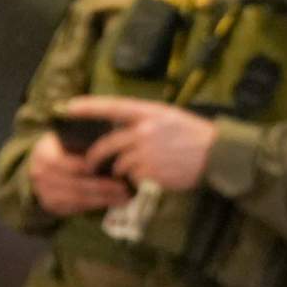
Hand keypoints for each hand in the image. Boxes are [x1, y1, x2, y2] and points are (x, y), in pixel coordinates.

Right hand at [28, 128, 132, 216]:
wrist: (47, 164)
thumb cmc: (68, 148)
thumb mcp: (72, 139)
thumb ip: (88, 142)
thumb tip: (116, 146)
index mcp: (44, 153)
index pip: (71, 164)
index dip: (94, 168)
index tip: (117, 169)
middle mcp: (40, 173)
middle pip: (76, 184)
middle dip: (103, 188)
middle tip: (125, 188)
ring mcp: (43, 191)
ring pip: (77, 198)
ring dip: (103, 200)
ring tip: (124, 198)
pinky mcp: (51, 204)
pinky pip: (75, 208)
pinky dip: (95, 206)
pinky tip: (113, 203)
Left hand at [61, 95, 215, 192]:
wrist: (218, 154)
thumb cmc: (194, 134)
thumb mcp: (170, 117)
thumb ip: (145, 121)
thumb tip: (120, 129)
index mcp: (149, 113)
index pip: (112, 107)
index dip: (88, 107)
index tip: (68, 107)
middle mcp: (145, 131)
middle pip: (108, 144)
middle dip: (96, 157)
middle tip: (90, 164)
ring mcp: (148, 153)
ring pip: (120, 165)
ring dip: (123, 170)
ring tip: (136, 171)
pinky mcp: (153, 172)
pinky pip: (136, 177)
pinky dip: (139, 179)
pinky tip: (154, 175)